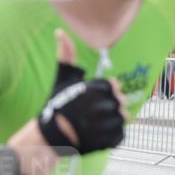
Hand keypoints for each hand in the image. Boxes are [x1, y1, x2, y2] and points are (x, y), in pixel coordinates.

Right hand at [37, 29, 127, 155]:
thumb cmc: (58, 105)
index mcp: (92, 90)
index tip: (96, 95)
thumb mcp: (61, 78)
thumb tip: (59, 31)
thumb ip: (65, 54)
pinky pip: (121, 135)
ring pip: (122, 118)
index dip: (107, 90)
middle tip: (98, 110)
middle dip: (111, 104)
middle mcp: (99, 107)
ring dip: (114, 119)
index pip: (113, 85)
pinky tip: (103, 132)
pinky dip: (115, 134)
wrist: (52, 137)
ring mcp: (104, 126)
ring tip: (101, 122)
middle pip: (119, 101)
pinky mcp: (107, 142)